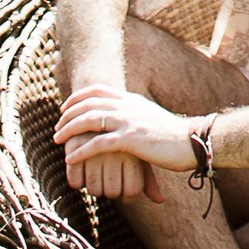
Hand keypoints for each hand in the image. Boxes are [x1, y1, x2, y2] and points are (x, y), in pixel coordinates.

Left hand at [55, 85, 198, 203]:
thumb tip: (119, 122)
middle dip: (68, 114)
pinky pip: (98, 144)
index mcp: (131, 99)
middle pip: (88, 103)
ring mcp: (128, 121)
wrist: (191, 141)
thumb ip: (133, 116)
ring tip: (57, 141)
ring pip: (89, 120)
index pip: (98, 90)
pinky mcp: (130, 140)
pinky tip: (71, 159)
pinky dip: (81, 151)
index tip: (65, 107)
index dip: (78, 96)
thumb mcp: (149, 118)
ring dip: (69, 130)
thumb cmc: (171, 135)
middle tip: (57, 127)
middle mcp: (128, 105)